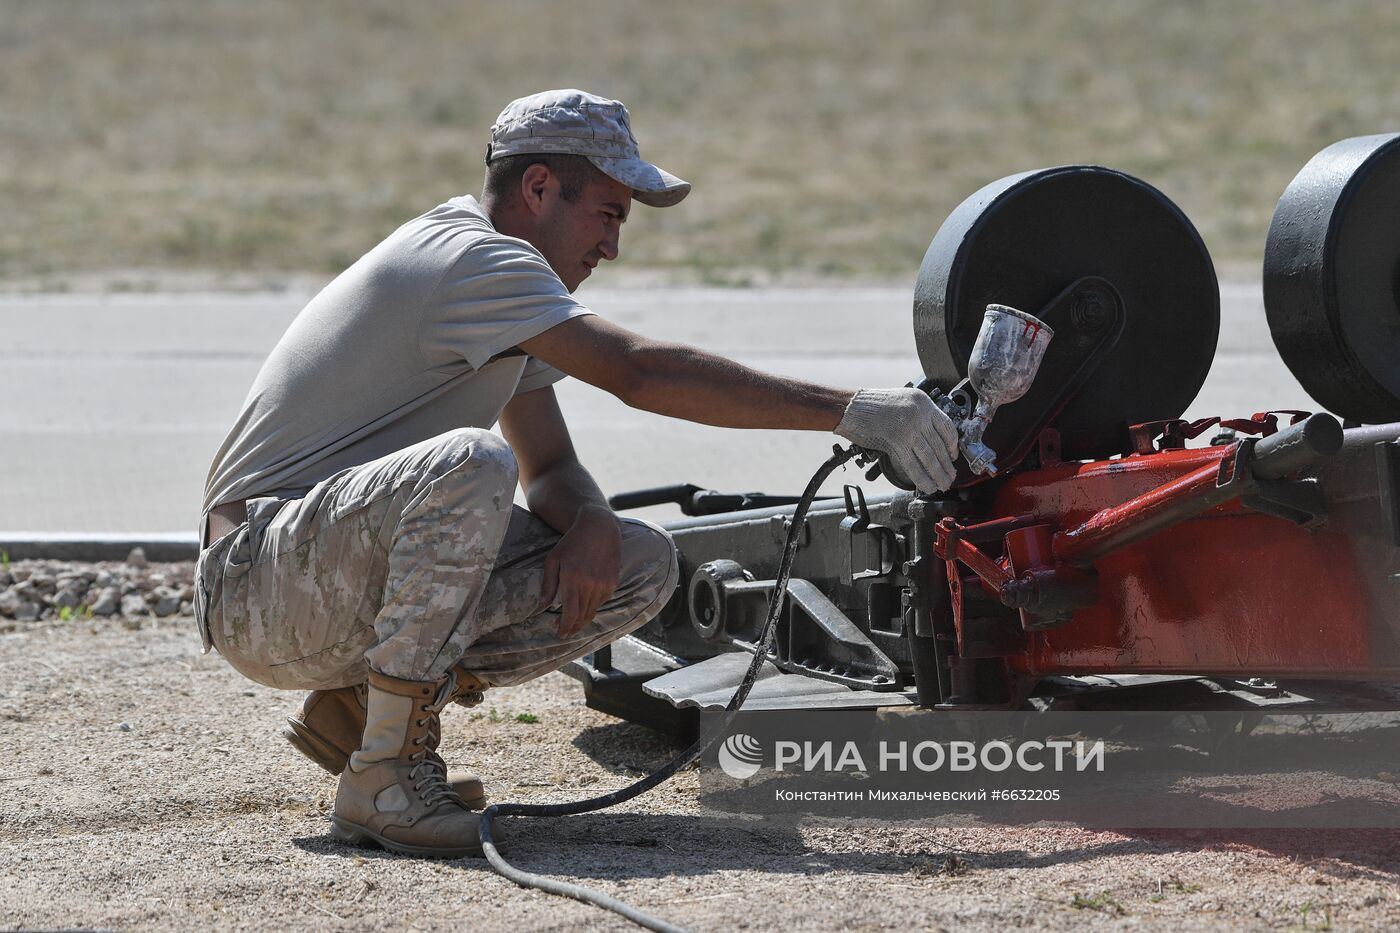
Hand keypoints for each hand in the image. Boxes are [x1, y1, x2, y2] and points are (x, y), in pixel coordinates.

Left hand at [542, 505, 621, 637]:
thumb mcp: (554, 559)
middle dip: (573, 627)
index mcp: (573, 579)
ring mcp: (604, 584)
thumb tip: (541, 607)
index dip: (565, 627)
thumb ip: (548, 584)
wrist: (599, 528)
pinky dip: (592, 607)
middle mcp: (590, 584)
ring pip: (592, 611)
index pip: (570, 613)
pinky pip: (601, 601)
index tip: (560, 634)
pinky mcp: (613, 582)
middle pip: (582, 616)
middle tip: (566, 632)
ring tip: (574, 623)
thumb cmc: (572, 542)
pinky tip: (585, 606)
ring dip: (583, 620)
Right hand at [833, 387, 959, 492]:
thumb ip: (918, 417)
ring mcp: (910, 427)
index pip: (947, 427)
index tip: (953, 456)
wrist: (850, 407)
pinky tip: (927, 486)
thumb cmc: (871, 406)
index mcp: (923, 402)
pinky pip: (914, 464)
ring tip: (942, 484)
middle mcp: (920, 413)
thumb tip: (929, 439)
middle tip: (950, 477)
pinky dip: (922, 478)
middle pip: (940, 445)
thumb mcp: (902, 403)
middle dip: (946, 465)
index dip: (952, 445)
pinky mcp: (898, 440)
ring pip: (930, 457)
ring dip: (938, 474)